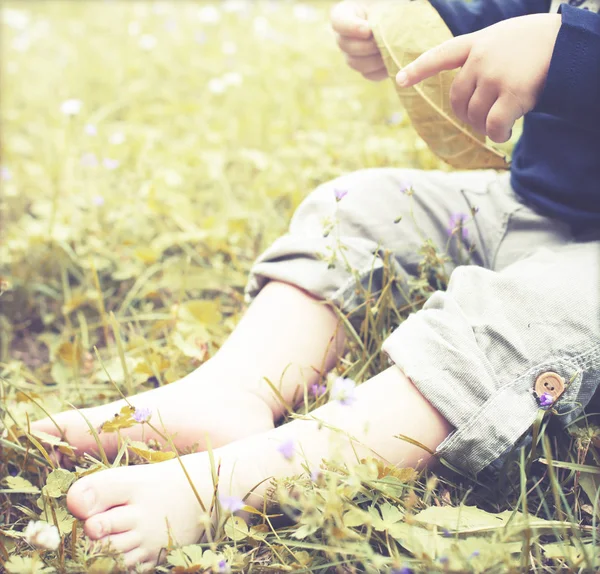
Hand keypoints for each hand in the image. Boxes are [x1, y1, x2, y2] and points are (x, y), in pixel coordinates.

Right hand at [330, 1, 387, 80]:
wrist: (401, 21)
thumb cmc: (393, 7)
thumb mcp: (385, 6)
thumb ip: (379, 15)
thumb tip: (376, 30)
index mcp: (345, 14)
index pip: (338, 22)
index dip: (351, 28)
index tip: (368, 30)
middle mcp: (345, 36)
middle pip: (346, 46)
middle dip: (367, 46)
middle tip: (384, 42)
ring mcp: (353, 55)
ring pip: (355, 63)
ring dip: (374, 59)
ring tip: (391, 52)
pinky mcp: (366, 68)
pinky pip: (369, 74)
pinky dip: (381, 71)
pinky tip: (393, 62)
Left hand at [396, 14, 561, 142]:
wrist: (571, 42)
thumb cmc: (538, 43)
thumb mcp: (503, 38)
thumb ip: (481, 56)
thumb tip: (470, 93)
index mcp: (477, 43)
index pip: (441, 55)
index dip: (419, 69)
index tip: (399, 80)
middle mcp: (481, 59)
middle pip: (457, 99)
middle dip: (466, 115)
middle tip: (480, 121)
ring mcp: (495, 76)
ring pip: (474, 115)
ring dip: (483, 128)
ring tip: (499, 126)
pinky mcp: (512, 94)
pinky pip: (493, 126)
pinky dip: (497, 135)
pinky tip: (506, 133)